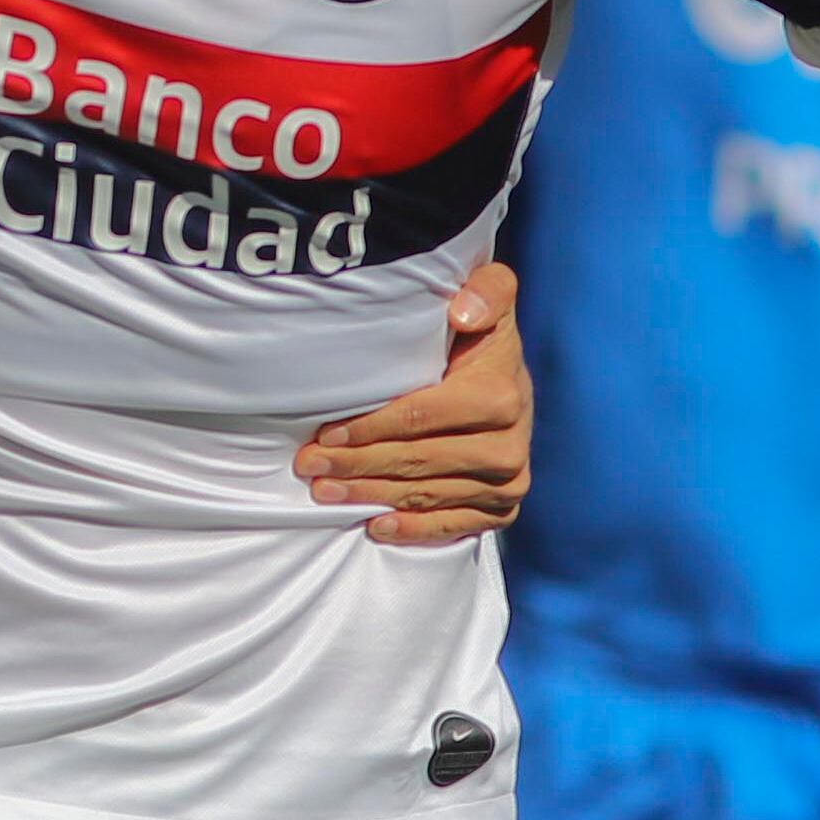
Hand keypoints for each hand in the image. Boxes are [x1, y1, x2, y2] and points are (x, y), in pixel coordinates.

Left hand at [295, 263, 530, 545]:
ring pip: (425, 495)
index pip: (418, 418)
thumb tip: (462, 312)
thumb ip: (487, 290)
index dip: (368, 427)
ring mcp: (507, 483)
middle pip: (416, 461)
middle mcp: (509, 447)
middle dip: (356, 465)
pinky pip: (452, 527)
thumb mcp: (491, 298)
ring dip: (370, 496)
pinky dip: (413, 529)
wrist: (511, 381)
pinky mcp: (502, 509)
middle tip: (308, 466)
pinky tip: (376, 526)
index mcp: (501, 397)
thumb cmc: (482, 338)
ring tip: (325, 492)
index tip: (325, 433)